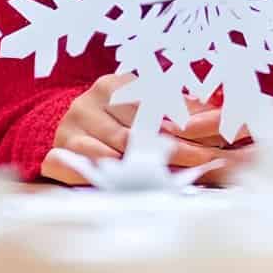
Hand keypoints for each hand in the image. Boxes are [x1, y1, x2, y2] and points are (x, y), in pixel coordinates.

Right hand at [40, 74, 226, 184]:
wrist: (69, 128)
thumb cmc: (116, 118)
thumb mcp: (143, 104)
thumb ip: (178, 108)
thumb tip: (216, 114)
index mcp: (111, 85)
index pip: (152, 107)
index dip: (183, 128)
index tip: (211, 147)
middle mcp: (87, 104)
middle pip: (133, 134)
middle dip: (171, 154)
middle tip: (201, 168)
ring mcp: (68, 129)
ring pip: (108, 153)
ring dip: (137, 171)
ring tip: (168, 182)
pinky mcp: (55, 153)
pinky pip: (74, 168)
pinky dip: (98, 178)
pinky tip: (119, 187)